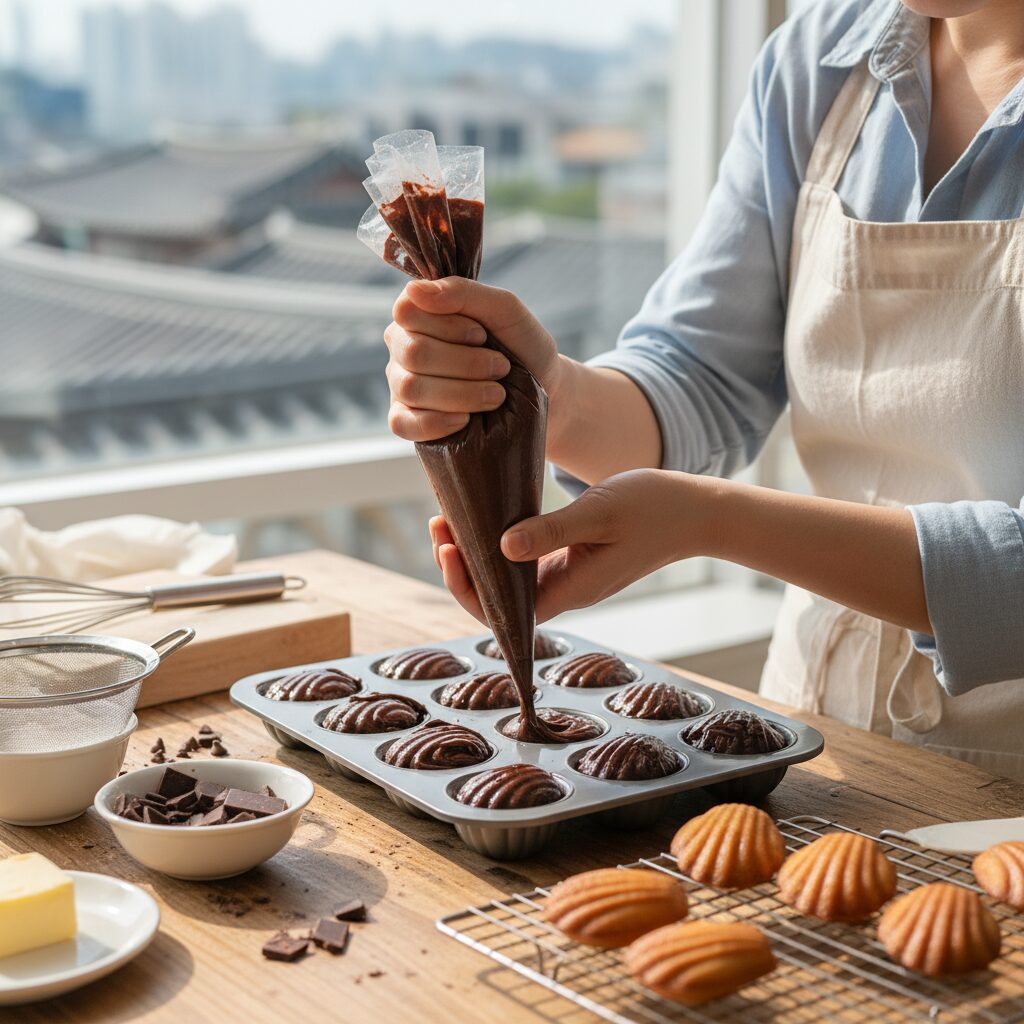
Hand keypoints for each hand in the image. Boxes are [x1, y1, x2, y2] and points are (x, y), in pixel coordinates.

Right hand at [384, 278, 562, 441]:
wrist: (542, 389)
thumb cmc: (520, 344)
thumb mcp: (504, 309)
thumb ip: (462, 292)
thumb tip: (414, 289)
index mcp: (419, 314)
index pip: (408, 313)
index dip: (448, 327)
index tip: (482, 336)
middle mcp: (402, 347)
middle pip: (413, 353)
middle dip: (466, 363)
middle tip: (500, 368)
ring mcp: (401, 384)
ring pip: (411, 388)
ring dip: (462, 393)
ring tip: (496, 395)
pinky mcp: (407, 420)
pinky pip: (401, 423)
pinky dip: (435, 422)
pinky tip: (465, 419)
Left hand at [429, 469, 700, 622]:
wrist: (697, 511)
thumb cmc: (654, 509)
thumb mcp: (599, 513)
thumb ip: (552, 531)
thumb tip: (501, 547)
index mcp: (570, 590)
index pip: (501, 611)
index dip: (466, 587)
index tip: (450, 548)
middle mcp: (564, 590)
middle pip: (496, 597)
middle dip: (460, 566)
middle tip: (439, 524)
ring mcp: (567, 576)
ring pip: (506, 577)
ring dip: (475, 552)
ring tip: (448, 516)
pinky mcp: (571, 558)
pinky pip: (523, 559)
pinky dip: (496, 541)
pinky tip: (482, 514)